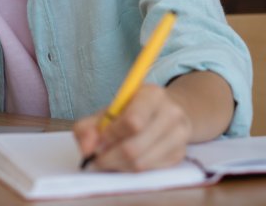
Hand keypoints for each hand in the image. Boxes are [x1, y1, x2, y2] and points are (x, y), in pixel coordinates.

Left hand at [73, 84, 191, 171]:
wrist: (165, 111)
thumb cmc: (132, 110)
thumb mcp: (109, 110)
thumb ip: (88, 127)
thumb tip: (86, 149)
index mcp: (152, 95)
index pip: (133, 122)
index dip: (110, 136)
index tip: (98, 141)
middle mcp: (171, 113)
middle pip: (134, 148)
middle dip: (109, 157)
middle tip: (97, 158)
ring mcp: (179, 135)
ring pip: (141, 164)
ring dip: (118, 166)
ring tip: (109, 158)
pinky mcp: (180, 154)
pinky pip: (149, 171)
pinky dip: (130, 170)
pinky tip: (125, 161)